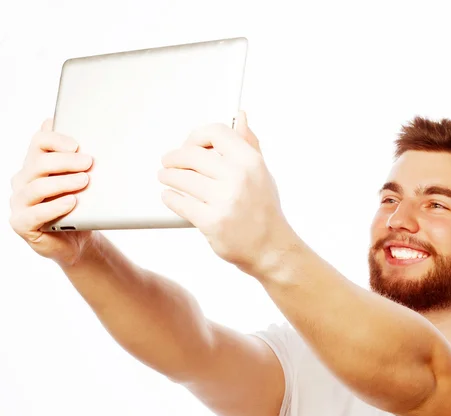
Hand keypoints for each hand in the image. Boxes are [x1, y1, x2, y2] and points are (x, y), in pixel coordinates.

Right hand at [9, 119, 96, 266]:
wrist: (77, 241)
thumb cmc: (79, 209)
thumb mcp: (80, 183)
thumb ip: (79, 162)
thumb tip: (92, 141)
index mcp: (35, 164)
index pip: (39, 142)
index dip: (56, 140)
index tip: (77, 145)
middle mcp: (23, 180)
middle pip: (39, 162)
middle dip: (66, 161)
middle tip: (88, 162)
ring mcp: (19, 202)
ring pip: (37, 187)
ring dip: (63, 182)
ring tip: (84, 181)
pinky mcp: (21, 223)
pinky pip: (35, 213)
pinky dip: (54, 206)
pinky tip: (71, 202)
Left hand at [158, 111, 293, 275]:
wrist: (271, 249)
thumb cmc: (265, 211)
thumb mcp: (262, 174)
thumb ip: (249, 145)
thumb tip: (240, 117)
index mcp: (250, 162)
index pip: (215, 133)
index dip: (196, 136)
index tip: (190, 144)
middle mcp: (238, 178)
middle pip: (191, 154)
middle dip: (174, 158)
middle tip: (168, 162)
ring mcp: (224, 201)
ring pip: (181, 178)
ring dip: (167, 176)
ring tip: (165, 177)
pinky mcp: (211, 222)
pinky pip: (179, 202)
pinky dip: (170, 198)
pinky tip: (170, 196)